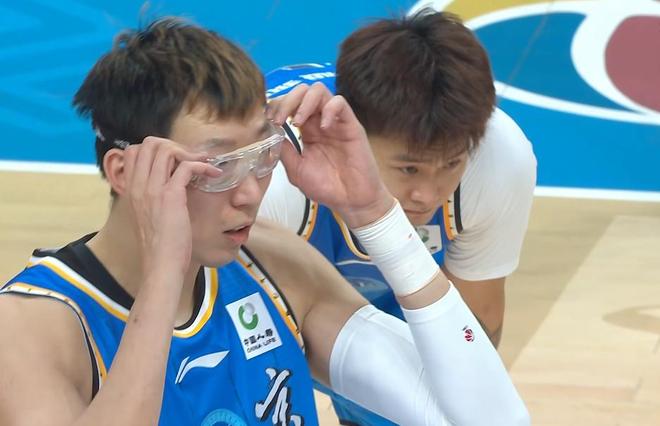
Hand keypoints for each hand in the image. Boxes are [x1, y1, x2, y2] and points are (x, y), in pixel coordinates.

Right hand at [122, 137, 220, 275]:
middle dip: (173, 146)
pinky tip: (212, 174)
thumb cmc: (160, 244)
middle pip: (149, 143)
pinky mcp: (171, 196)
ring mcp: (153, 189)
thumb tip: (170, 183)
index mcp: (132, 189)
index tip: (176, 162)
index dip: (157, 150)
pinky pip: (187, 166)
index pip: (135, 150)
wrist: (161, 264)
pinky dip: (203, 165)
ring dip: (188, 152)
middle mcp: (139, 185)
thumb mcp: (149, 214)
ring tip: (202, 165)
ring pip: (166, 149)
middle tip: (190, 160)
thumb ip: (153, 197)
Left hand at [267, 83, 393, 227]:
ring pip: (319, 91)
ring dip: (304, 102)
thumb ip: (284, 151)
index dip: (276, 107)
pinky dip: (328, 109)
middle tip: (280, 119)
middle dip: (286, 100)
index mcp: (305, 131)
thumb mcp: (296, 170)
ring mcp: (335, 122)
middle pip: (302, 92)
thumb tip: (269, 132)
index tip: (269, 120)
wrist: (351, 201)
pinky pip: (340, 103)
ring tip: (298, 122)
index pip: (289, 105)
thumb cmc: (327, 188)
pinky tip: (322, 127)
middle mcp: (319, 122)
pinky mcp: (351, 125)